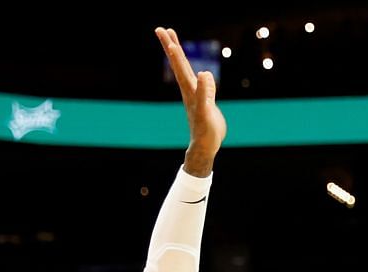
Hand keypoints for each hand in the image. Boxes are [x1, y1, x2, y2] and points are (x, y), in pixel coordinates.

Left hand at [157, 28, 223, 173]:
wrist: (205, 147)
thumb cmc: (205, 132)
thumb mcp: (206, 112)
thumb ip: (205, 92)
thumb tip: (203, 73)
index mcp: (190, 90)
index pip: (180, 66)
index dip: (175, 50)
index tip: (166, 35)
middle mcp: (189, 89)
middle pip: (178, 64)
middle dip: (171, 46)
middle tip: (161, 29)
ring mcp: (195, 95)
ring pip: (186, 71)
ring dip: (179, 56)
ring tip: (173, 43)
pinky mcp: (203, 101)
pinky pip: (198, 82)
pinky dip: (197, 73)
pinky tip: (199, 72)